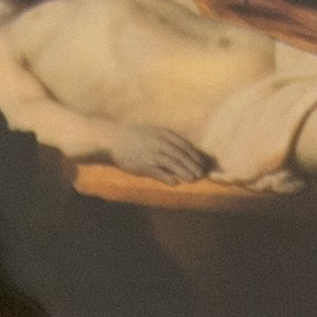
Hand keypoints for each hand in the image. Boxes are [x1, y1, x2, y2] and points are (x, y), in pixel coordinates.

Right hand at [97, 123, 212, 180]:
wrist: (113, 139)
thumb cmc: (134, 138)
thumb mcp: (153, 133)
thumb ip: (167, 141)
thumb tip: (182, 151)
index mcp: (163, 134)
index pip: (184, 146)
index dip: (195, 155)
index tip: (203, 164)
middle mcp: (159, 143)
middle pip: (181, 155)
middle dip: (192, 165)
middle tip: (201, 174)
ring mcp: (151, 153)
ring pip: (172, 163)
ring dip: (183, 172)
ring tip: (192, 179)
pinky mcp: (142, 164)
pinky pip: (157, 172)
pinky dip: (167, 177)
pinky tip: (174, 183)